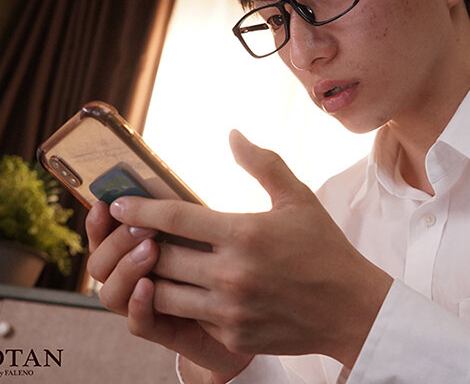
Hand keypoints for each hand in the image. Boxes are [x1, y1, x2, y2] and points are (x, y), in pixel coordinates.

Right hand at [85, 201, 251, 379]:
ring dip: (125, 270)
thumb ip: (183, 208)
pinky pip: (140, 324)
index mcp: (142, 249)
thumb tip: (159, 176)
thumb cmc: (239, 260)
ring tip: (150, 249)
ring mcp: (150, 306)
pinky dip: (138, 305)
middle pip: (101, 264)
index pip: (105, 237)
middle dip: (114, 242)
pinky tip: (149, 286)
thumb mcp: (212, 228)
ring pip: (111, 294)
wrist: (263, 307)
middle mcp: (139, 279)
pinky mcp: (169, 332)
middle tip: (141, 226)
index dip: (98, 223)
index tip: (105, 204)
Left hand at [109, 130, 392, 367]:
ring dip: (152, 278)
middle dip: (141, 246)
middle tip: (133, 235)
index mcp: (244, 233)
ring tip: (153, 264)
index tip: (117, 203)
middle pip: (160, 258)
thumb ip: (262, 163)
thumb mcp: (298, 198)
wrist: (351, 310)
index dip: (140, 209)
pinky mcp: (233, 336)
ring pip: (164, 294)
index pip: (175, 218)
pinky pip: (190, 320)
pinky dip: (183, 305)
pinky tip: (188, 291)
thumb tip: (233, 133)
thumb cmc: (324, 249)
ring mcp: (230, 309)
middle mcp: (232, 273)